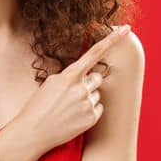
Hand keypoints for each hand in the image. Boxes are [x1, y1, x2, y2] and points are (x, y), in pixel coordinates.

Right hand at [11, 25, 132, 154]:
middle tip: (72, 94)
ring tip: (69, 108)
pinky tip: (74, 116)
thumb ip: (70, 75)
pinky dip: (89, 111)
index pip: (94, 53)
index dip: (112, 39)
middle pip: (97, 77)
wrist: (33, 132)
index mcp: (69, 76)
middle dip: (88, 82)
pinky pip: (98, 108)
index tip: (126, 29)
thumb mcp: (50, 83)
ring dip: (88, 98)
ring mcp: (87, 103)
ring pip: (97, 94)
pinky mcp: (92, 118)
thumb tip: (87, 72)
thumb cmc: (39, 106)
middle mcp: (81, 88)